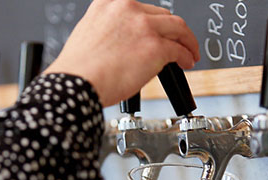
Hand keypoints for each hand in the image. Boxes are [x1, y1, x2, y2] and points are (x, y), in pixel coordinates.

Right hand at [43, 0, 199, 106]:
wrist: (77, 83)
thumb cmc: (79, 70)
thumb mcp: (89, 36)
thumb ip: (110, 34)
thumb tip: (126, 47)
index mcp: (108, 4)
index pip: (140, 9)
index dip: (152, 22)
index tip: (156, 31)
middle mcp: (127, 9)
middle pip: (162, 16)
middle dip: (173, 31)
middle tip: (178, 43)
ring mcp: (143, 26)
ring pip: (177, 28)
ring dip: (186, 41)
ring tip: (189, 53)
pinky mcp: (154, 47)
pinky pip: (178, 50)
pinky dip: (185, 56)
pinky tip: (186, 63)